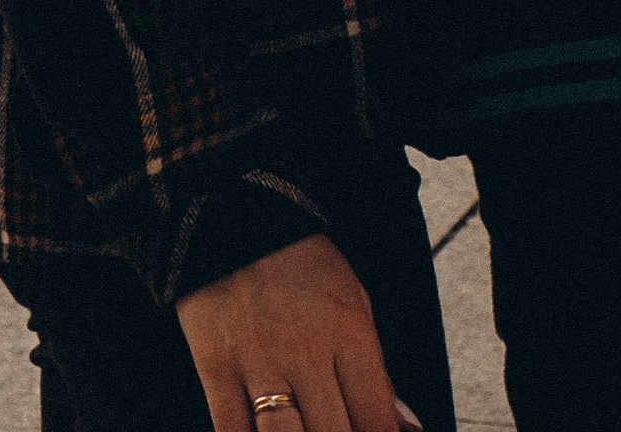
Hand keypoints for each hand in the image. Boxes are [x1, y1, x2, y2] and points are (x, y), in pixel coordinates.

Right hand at [176, 231, 407, 431]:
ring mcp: (258, 360)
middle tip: (334, 431)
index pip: (376, 418)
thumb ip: (376, 370)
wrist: (233, 210)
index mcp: (348, 331)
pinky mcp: (215, 365)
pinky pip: (231, 431)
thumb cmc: (302, 264)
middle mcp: (306, 350)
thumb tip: (405, 425)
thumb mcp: (353, 301)